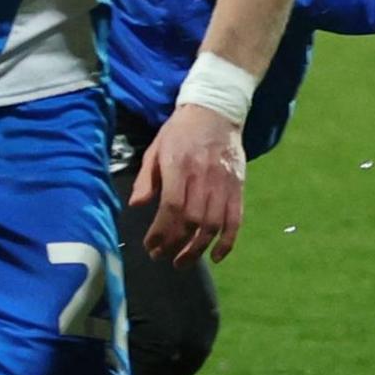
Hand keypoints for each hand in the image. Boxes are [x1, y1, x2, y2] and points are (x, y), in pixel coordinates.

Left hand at [128, 103, 246, 263]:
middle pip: (193, 220)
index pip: (172, 207)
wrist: (216, 112)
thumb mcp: (155, 150)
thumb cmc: (179, 132)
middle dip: (176, 244)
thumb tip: (136, 206)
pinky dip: (228, 241)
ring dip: (198, 248)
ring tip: (182, 262)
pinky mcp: (239, 187)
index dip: (162, 231)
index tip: (150, 246)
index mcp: (180, 166)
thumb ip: (146, 179)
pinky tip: (216, 256)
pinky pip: (236, 220)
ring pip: (214, 224)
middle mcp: (204, 177)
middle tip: (162, 257)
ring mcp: (224, 183)